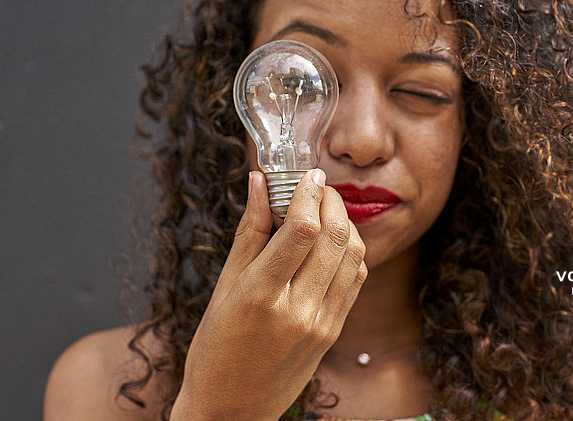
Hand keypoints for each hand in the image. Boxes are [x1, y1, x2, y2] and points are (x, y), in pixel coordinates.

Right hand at [170, 169, 367, 420]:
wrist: (232, 410)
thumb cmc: (215, 350)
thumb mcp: (222, 288)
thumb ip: (248, 232)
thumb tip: (259, 184)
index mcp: (261, 296)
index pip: (301, 229)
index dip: (310, 192)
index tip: (308, 174)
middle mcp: (298, 310)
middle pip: (335, 237)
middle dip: (332, 200)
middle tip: (319, 186)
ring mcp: (322, 324)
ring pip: (354, 256)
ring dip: (346, 222)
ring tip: (326, 210)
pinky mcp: (335, 333)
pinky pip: (356, 280)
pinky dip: (350, 251)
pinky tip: (333, 242)